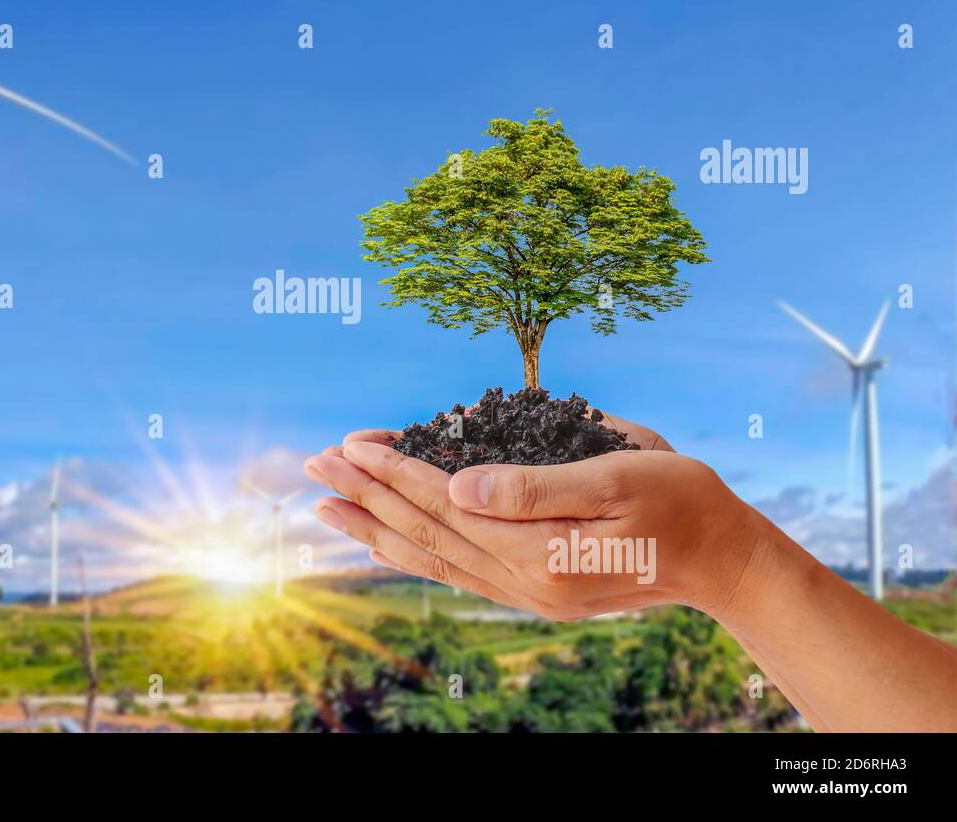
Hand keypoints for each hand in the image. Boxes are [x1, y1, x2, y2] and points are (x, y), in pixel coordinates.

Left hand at [303, 417, 759, 620]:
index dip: (394, 471)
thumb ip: (533, 487)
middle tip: (314, 465)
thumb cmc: (679, 503)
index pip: (444, 504)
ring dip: (376, 527)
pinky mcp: (533, 591)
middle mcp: (522, 582)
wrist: (722, 560)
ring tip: (327, 507)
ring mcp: (525, 593)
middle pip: (425, 532)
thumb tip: (457, 484)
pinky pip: (456, 572)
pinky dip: (413, 554)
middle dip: (367, 496)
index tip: (350, 444)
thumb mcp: (616, 478)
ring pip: (432, 557)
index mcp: (539, 552)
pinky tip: (386, 541)